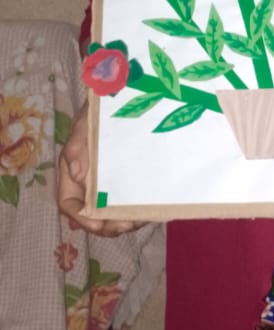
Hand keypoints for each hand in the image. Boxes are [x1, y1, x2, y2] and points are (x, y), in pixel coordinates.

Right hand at [57, 107, 140, 235]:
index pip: (69, 203)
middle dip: (106, 225)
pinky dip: (137, 213)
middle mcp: (90, 186)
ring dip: (123, 222)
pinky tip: (148, 212)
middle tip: (123, 226)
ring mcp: (110, 187)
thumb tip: (78, 175)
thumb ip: (76, 148)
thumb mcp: (83, 126)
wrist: (121, 103)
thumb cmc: (96, 116)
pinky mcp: (130, 185)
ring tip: (136, 221)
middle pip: (93, 215)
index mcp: (72, 176)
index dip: (80, 218)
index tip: (97, 224)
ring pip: (113, 213)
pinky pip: (131, 204)